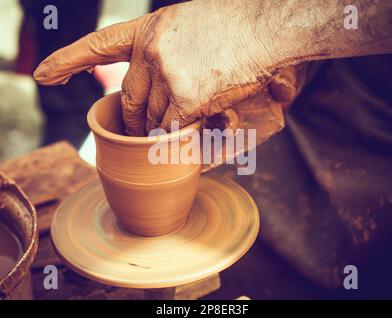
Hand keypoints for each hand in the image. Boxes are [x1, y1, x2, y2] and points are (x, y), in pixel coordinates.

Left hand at [34, 0, 297, 135]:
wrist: (268, 29)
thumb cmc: (236, 28)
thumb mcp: (187, 27)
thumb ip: (164, 53)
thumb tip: (153, 86)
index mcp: (148, 30)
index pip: (98, 46)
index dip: (68, 62)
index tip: (43, 77)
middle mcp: (150, 52)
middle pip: (130, 101)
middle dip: (133, 123)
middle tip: (139, 135)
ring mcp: (166, 77)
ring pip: (154, 120)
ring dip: (166, 130)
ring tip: (186, 128)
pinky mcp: (185, 101)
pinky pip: (175, 131)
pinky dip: (184, 137)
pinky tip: (197, 131)